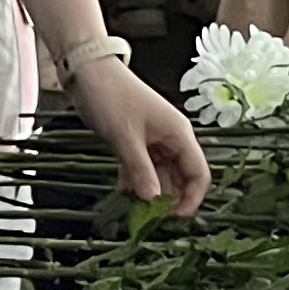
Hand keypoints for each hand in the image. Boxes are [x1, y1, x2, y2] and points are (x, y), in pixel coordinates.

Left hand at [67, 52, 210, 211]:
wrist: (89, 72)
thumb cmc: (111, 96)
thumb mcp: (125, 137)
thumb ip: (141, 170)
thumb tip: (153, 200)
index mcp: (178, 134)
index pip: (199, 173)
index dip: (191, 198)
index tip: (173, 217)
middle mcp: (172, 138)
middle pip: (182, 177)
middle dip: (170, 199)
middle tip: (150, 217)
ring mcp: (155, 140)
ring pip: (162, 175)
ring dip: (151, 192)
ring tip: (135, 210)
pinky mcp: (138, 142)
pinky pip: (144, 168)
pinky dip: (137, 182)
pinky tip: (125, 195)